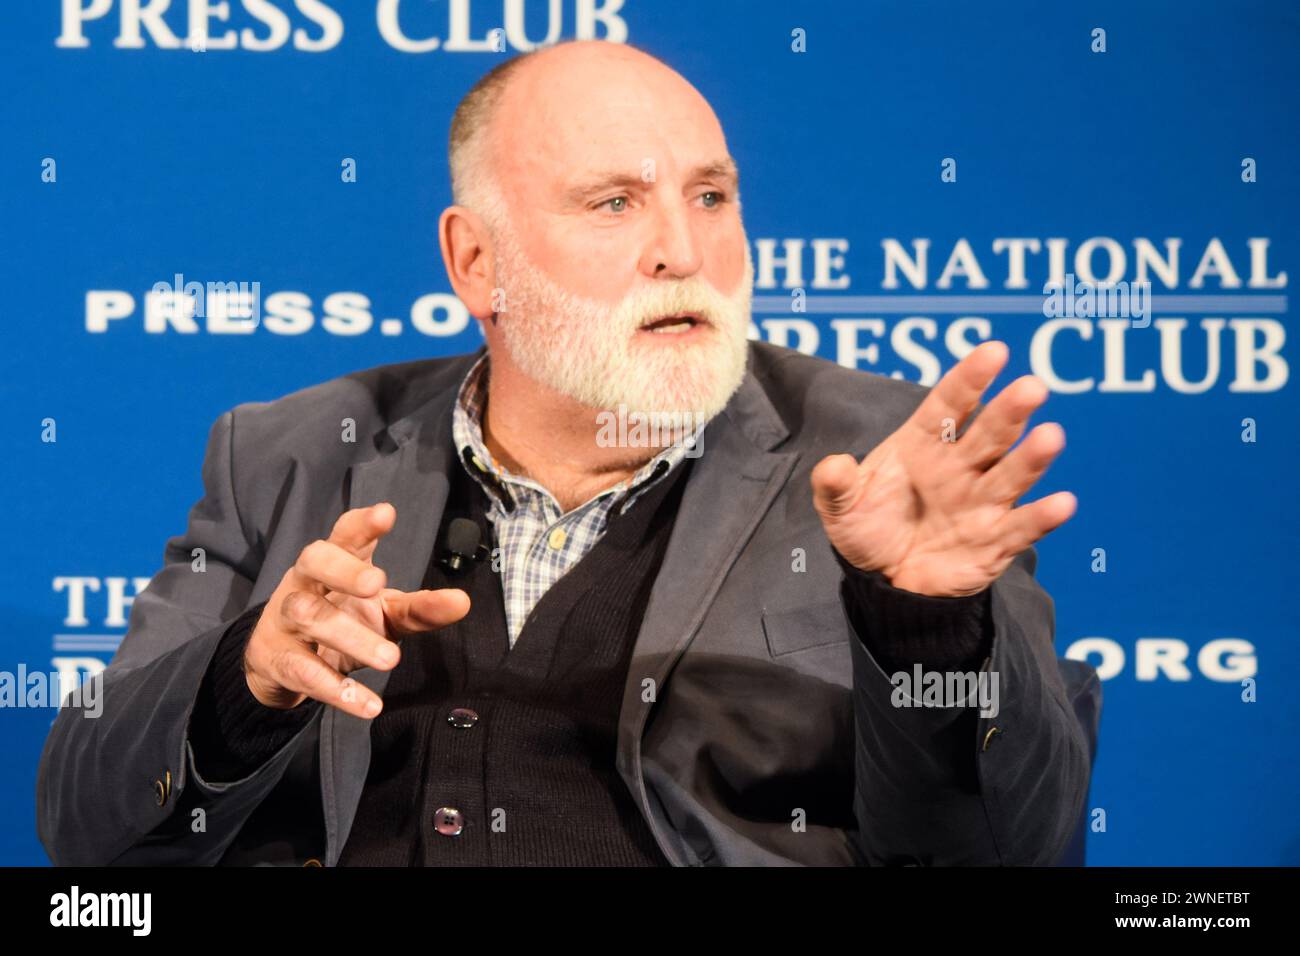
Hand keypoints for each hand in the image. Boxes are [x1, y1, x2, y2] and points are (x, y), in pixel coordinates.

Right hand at [243, 502, 470, 717]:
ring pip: (309, 617)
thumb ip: (420, 608)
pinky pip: (303, 671)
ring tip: (392, 659)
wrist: (280, 665)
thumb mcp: (383, 612)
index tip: (386, 513)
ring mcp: (286, 619)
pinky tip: (369, 704)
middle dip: (343, 570)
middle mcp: (305, 582)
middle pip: (314, 561)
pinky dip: (337, 689)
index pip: (344, 535)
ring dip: (352, 638)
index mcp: (333, 563)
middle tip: (377, 585)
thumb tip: (464, 602)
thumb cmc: (342, 622)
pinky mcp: (277, 660)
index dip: (362, 525)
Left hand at [811, 341, 1075, 596]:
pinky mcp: (996, 541)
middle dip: (1009, 411)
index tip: (994, 351)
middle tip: (1032, 387)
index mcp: (923, 445)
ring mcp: (981, 502)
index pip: (949, 405)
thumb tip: (833, 465)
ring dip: (1031, 457)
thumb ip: (836, 485)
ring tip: (1051, 436)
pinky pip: (1022, 527)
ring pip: (1011, 474)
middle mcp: (960, 467)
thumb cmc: (868, 529)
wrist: (884, 582)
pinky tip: (1062, 504)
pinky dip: (1042, 517)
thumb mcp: (841, 508)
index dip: (970, 379)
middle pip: (989, 434)